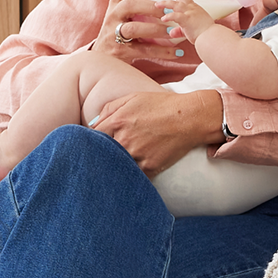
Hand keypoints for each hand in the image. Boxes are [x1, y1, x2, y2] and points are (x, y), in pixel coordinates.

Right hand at [89, 0, 180, 60]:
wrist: (102, 58)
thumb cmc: (119, 32)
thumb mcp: (123, 14)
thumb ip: (139, 6)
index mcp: (116, 3)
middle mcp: (113, 15)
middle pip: (129, 4)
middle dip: (150, 6)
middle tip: (169, 10)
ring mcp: (113, 34)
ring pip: (133, 28)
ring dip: (156, 29)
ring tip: (173, 32)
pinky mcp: (119, 51)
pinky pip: (143, 50)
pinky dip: (162, 51)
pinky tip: (176, 52)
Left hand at [93, 88, 223, 176]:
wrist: (190, 118)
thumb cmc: (161, 106)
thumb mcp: (132, 98)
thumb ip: (108, 109)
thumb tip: (92, 124)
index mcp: (117, 121)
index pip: (91, 138)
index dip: (88, 144)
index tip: (86, 149)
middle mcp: (124, 139)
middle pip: (101, 156)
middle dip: (97, 159)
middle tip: (93, 164)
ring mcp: (137, 155)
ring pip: (116, 168)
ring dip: (112, 170)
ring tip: (108, 174)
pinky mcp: (150, 167)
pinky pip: (133, 177)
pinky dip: (130, 178)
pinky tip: (126, 179)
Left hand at [161, 0, 215, 42]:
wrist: (212, 37)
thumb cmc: (206, 34)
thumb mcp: (192, 30)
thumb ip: (180, 31)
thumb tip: (171, 33)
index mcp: (195, 9)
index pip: (186, 0)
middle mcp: (192, 9)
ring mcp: (190, 13)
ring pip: (176, 4)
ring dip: (166, 3)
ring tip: (157, 4)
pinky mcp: (187, 20)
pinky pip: (176, 16)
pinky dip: (169, 16)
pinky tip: (163, 18)